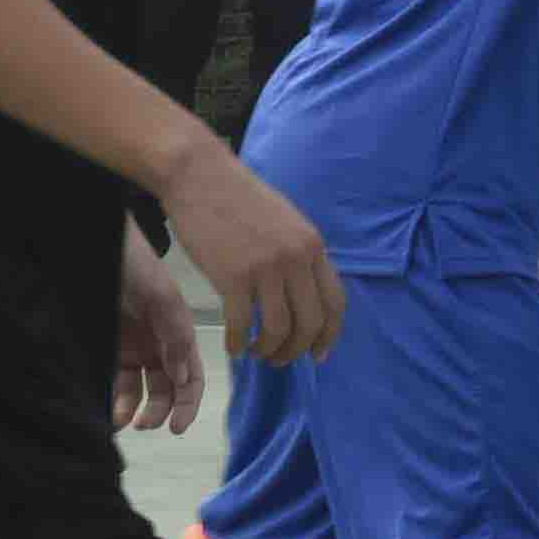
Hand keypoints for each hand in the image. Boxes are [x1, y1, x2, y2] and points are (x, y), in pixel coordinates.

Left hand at [114, 234, 203, 434]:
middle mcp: (159, 343)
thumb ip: (175, 334)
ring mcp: (133, 347)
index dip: (188, 402)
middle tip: (144, 425)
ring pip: (139, 389)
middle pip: (167, 386)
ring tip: (121, 422)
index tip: (175, 427)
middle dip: (159, 410)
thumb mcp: (160, 295)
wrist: (96, 246)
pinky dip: (114, 399)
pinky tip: (108, 412)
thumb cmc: (133, 264)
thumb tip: (183, 378)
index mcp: (178, 330)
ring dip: (135, 409)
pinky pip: (114, 381)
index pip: (191, 374)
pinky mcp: (109, 349)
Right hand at [152, 140, 342, 372]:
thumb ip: (299, 254)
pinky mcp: (234, 276)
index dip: (330, 334)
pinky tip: (233, 346)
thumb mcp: (286, 223)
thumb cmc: (240, 200)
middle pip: (312, 322)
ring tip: (256, 353)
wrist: (202, 178)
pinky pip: (244, 324)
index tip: (319, 354)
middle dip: (298, 350)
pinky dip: (239, 342)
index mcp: (314, 246)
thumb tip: (303, 290)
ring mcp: (268, 269)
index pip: (336, 301)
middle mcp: (298, 259)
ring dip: (270, 351)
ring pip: (280, 329)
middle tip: (280, 360)